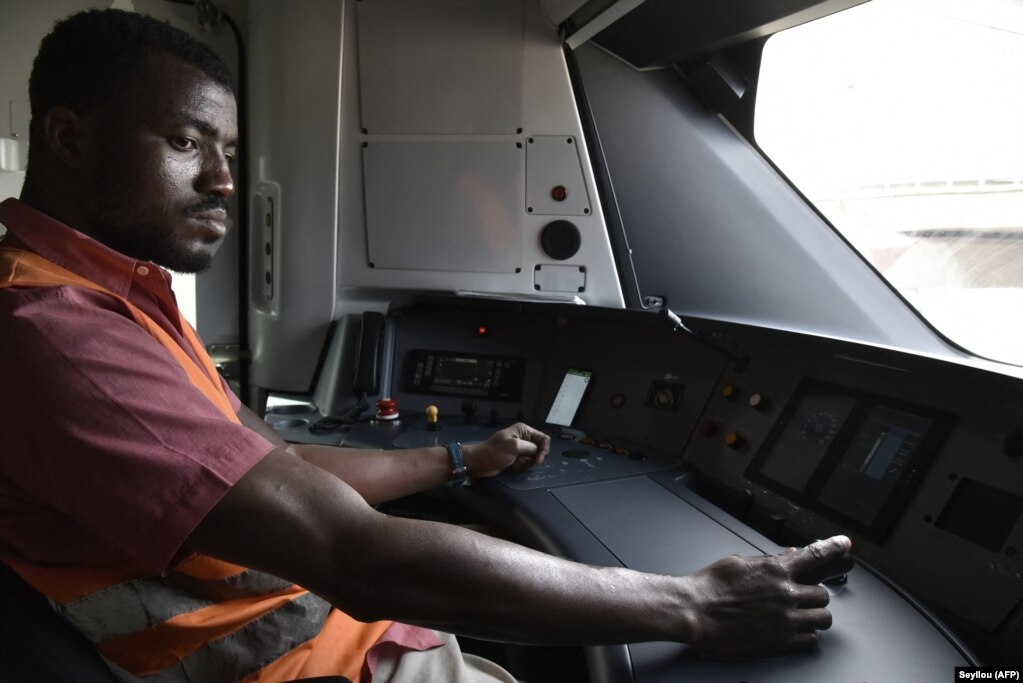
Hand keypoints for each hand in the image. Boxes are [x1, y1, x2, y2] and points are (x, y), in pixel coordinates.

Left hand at [463, 423, 550, 477]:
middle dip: (531, 458)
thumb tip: (538, 452)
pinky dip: (520, 466)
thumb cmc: (494, 452)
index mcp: (523, 430)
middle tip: (520, 460)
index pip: (543, 438)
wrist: (479, 462)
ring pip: (532, 458)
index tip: (538, 460)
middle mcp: (523, 438)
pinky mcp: (516, 458)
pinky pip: (525, 463)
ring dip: (525, 463)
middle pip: (539, 449)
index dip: (543, 449)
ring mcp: (519, 448)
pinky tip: (512, 466)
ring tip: (514, 463)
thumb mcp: (514, 447)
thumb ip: (530, 447)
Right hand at [683, 535, 852, 657]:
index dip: (833, 548)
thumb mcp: (740, 563)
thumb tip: (787, 556)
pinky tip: (794, 633)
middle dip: (814, 596)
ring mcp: (785, 619)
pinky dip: (806, 637)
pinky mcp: (781, 642)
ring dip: (814, 616)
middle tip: (802, 598)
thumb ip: (768, 561)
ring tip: (800, 617)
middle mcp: (785, 593)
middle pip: (822, 595)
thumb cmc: (710, 586)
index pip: (815, 555)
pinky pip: (811, 641)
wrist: (694, 611)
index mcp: (775, 570)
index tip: (844, 545)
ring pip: (822, 618)